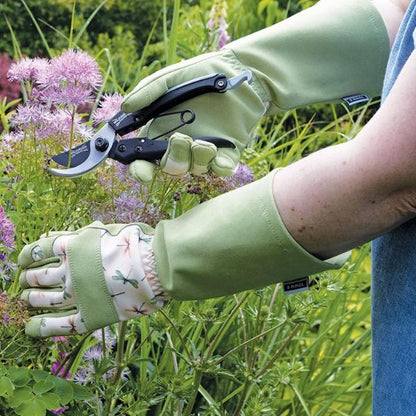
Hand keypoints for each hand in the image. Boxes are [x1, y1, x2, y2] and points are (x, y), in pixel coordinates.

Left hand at [18, 222, 166, 337]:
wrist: (156, 266)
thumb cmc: (135, 243)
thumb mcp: (105, 230)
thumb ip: (76, 234)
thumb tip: (50, 235)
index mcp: (72, 247)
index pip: (37, 250)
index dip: (26, 256)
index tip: (23, 260)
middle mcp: (70, 272)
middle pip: (37, 276)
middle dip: (27, 279)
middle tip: (26, 281)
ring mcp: (78, 295)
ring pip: (43, 300)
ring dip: (31, 299)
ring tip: (27, 299)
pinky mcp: (90, 316)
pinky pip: (60, 326)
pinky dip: (41, 328)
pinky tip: (29, 328)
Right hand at [122, 50, 266, 183]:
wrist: (237, 70)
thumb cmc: (201, 73)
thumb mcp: (170, 78)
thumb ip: (148, 92)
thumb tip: (125, 107)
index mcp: (162, 131)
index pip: (146, 158)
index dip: (142, 170)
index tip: (143, 173)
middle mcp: (182, 145)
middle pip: (170, 167)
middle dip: (173, 159)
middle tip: (181, 139)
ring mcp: (205, 150)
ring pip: (195, 170)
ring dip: (197, 159)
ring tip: (204, 143)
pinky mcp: (228, 152)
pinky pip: (221, 169)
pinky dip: (219, 168)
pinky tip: (220, 159)